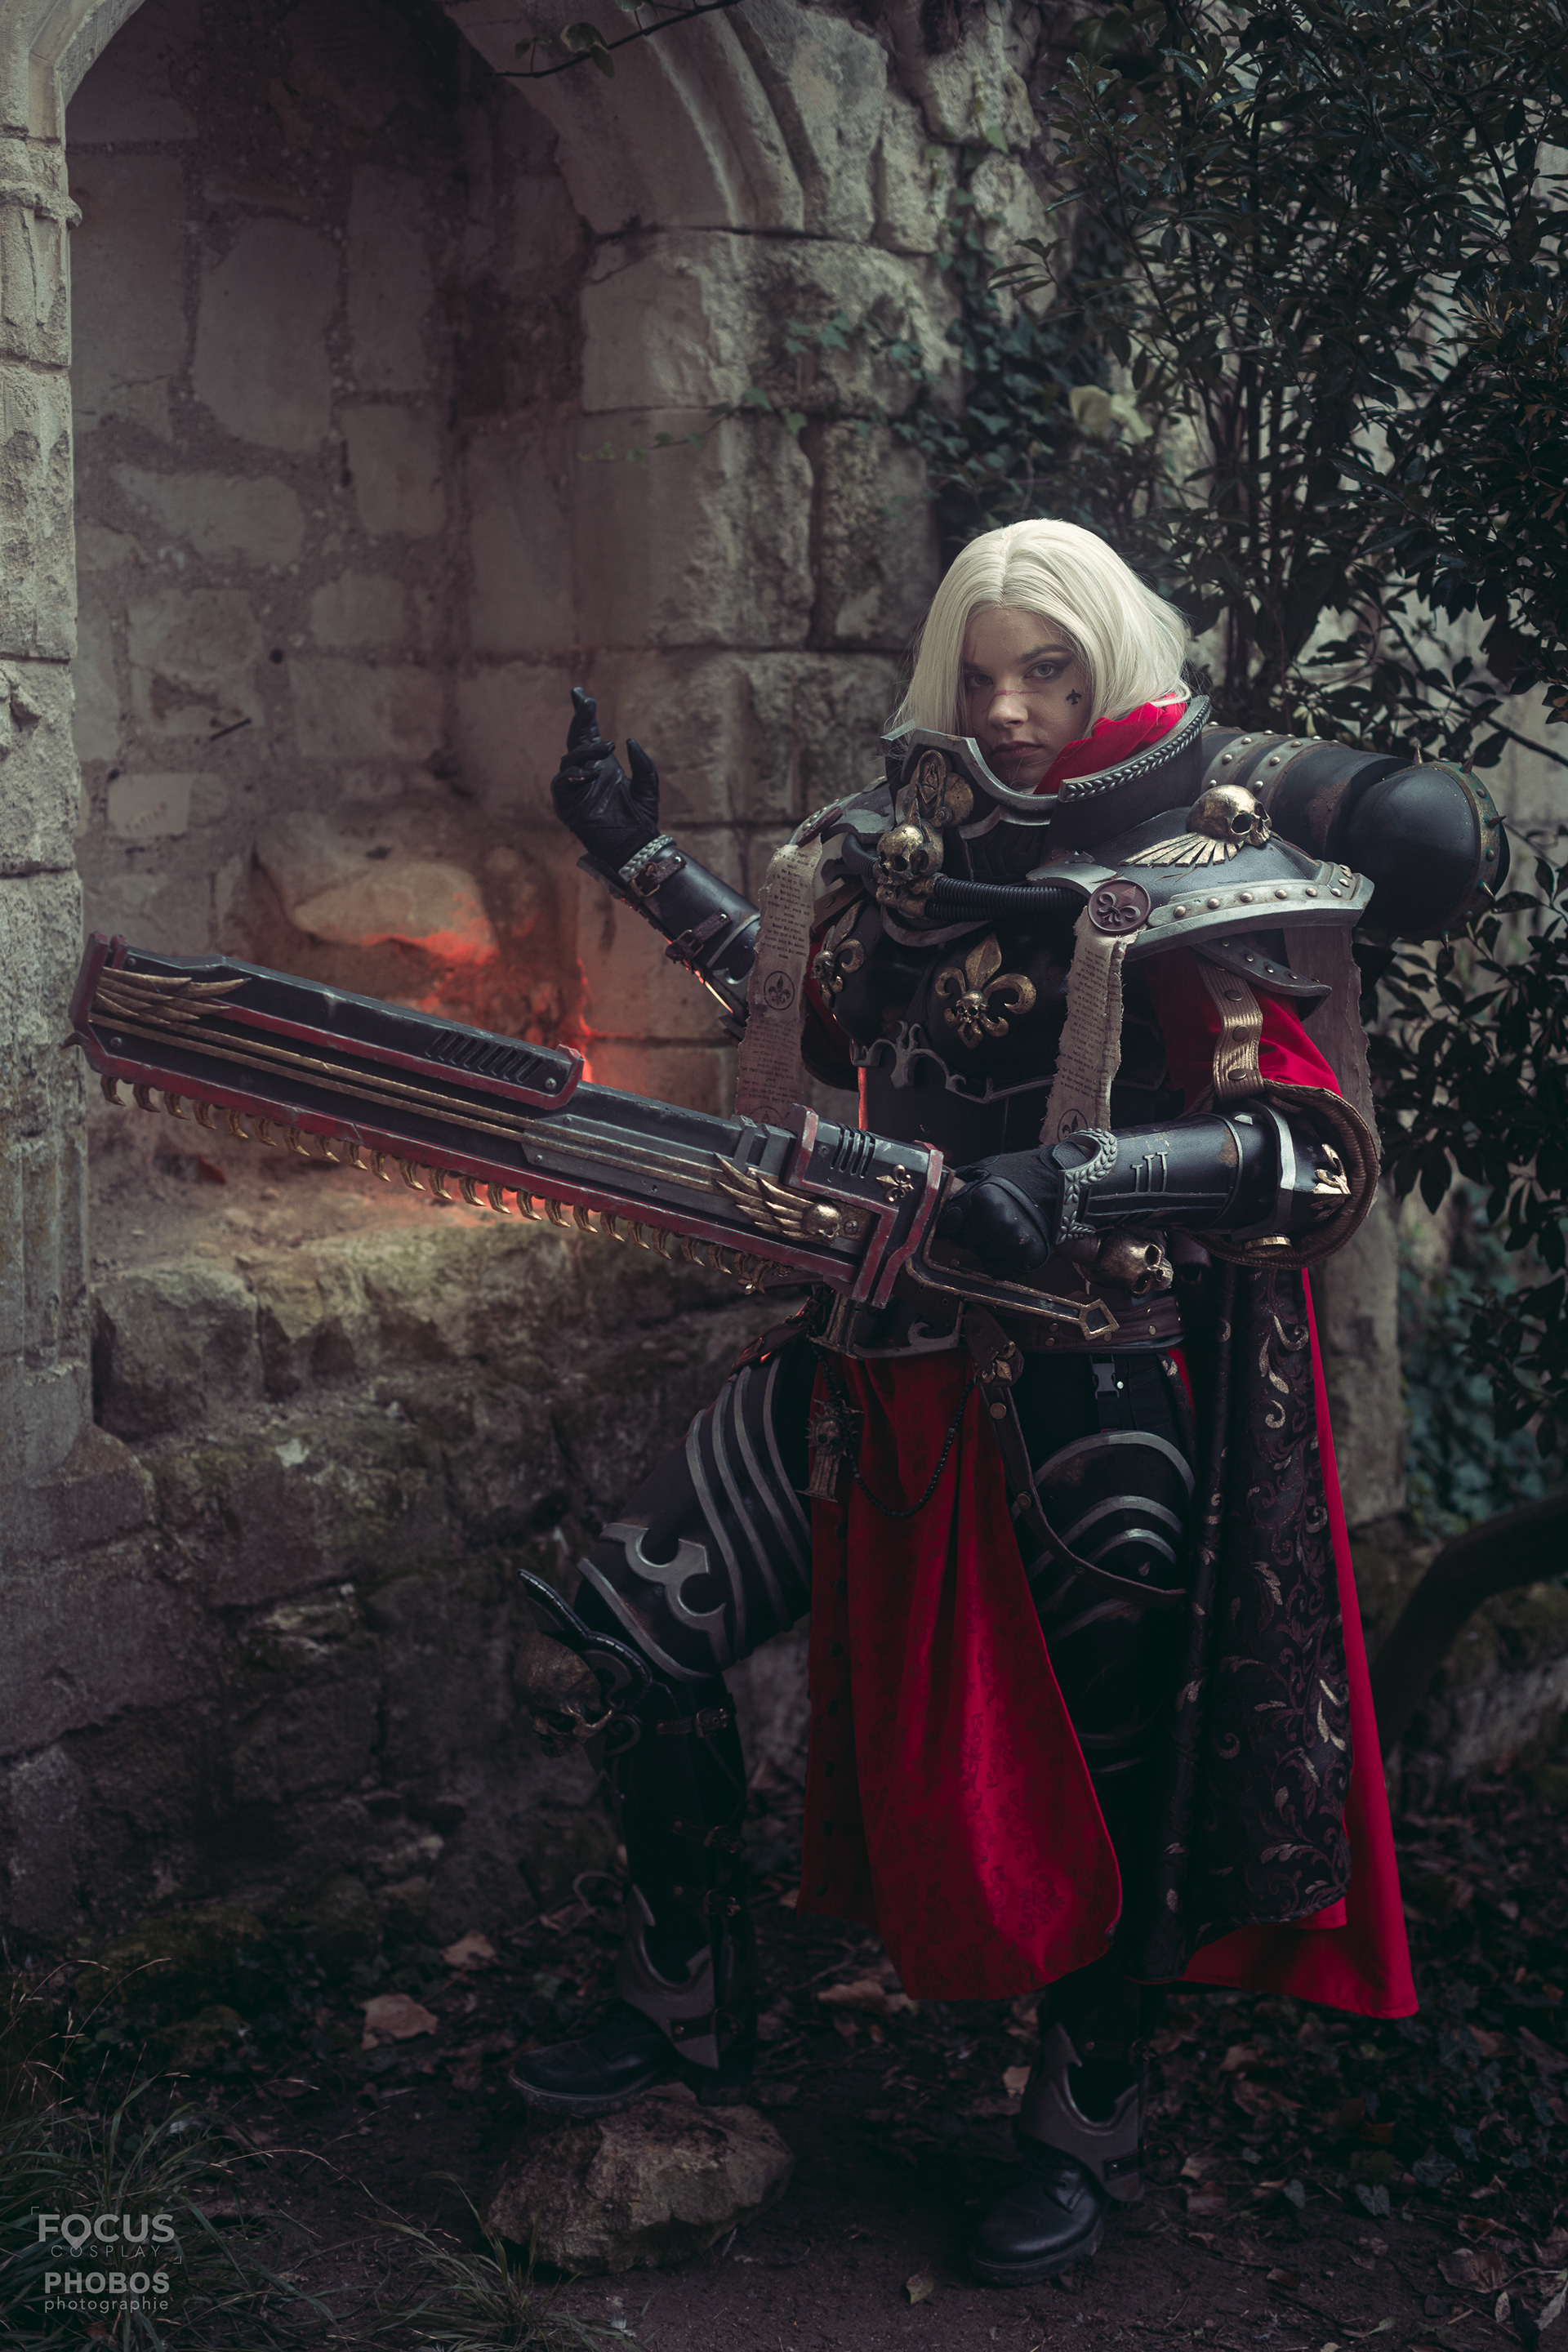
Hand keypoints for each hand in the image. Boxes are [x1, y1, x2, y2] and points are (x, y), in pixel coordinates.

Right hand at [550, 686, 660, 872]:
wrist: (635, 845)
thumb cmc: (642, 818)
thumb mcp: (648, 785)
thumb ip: (642, 763)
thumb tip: (628, 741)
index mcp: (603, 765)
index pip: (589, 734)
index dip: (584, 714)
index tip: (580, 693)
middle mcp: (586, 773)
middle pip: (576, 739)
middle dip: (580, 719)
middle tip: (587, 702)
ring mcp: (575, 788)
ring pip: (569, 758)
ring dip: (587, 751)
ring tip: (607, 749)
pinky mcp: (567, 804)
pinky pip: (562, 784)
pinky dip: (575, 775)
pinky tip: (592, 774)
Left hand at [936, 1146, 1063, 1279]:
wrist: (1069, 1184)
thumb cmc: (1029, 1173)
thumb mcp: (991, 1167)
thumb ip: (965, 1182)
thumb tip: (943, 1193)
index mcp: (981, 1198)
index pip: (948, 1222)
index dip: (952, 1220)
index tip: (957, 1218)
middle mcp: (995, 1223)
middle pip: (963, 1241)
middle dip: (968, 1233)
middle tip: (983, 1221)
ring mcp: (1012, 1243)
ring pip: (980, 1256)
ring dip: (985, 1247)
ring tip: (1000, 1230)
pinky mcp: (1028, 1258)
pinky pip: (998, 1270)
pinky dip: (999, 1262)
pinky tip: (1006, 1246)